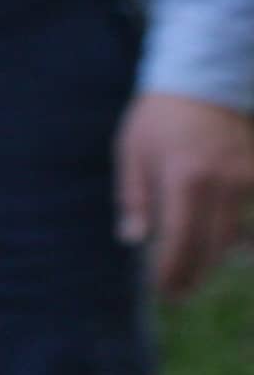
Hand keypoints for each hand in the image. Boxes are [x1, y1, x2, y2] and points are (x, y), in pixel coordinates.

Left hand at [117, 92, 253, 300]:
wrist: (206, 81)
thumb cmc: (160, 117)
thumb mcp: (132, 151)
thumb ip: (134, 197)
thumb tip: (134, 238)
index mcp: (184, 179)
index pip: (181, 240)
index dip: (173, 271)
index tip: (163, 290)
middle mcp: (223, 184)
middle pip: (215, 247)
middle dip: (196, 274)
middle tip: (178, 293)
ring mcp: (249, 181)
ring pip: (240, 237)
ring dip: (218, 258)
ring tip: (196, 273)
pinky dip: (243, 237)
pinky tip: (227, 246)